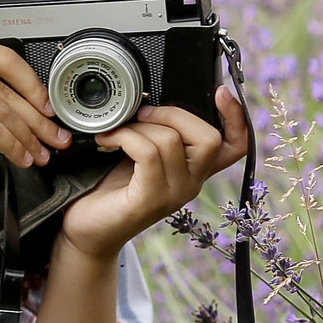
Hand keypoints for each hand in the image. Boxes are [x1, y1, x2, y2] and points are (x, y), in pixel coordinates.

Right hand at [0, 36, 74, 166]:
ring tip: (40, 155)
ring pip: (6, 111)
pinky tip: (19, 157)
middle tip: (56, 136)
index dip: (32, 83)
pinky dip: (11, 146)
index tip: (45, 104)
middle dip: (39, 118)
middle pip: (12, 89)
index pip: (6, 58)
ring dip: (29, 137)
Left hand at [56, 86, 251, 259]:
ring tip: (116, 131)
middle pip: (209, 137)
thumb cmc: (110, 189)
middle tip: (141, 114)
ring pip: (173, 140)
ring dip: (139, 126)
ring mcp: (175, 194)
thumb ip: (158, 132)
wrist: (86, 229)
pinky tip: (106, 140)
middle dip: (173, 114)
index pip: (236, 146)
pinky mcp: (151, 199)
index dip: (237, 118)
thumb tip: (153, 98)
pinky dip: (125, 137)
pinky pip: (148, 153)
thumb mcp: (139, 154)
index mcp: (194, 169)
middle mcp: (192, 183)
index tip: (220, 92)